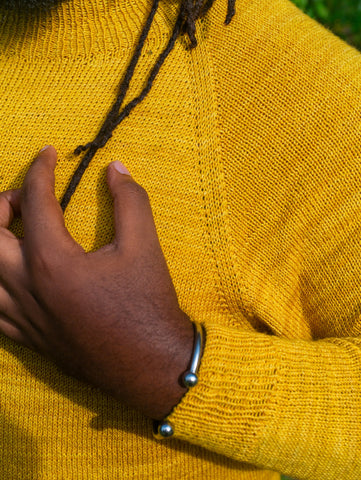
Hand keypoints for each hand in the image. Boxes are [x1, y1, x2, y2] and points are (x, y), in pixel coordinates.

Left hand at [0, 146, 193, 419]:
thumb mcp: (145, 246)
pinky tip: (13, 276)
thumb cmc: (147, 305)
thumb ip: (130, 201)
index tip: (48, 154)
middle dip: (1, 206)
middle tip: (25, 198)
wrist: (152, 365)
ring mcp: (24, 317)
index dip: (40, 170)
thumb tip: (116, 169)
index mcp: (52, 262)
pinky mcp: (28, 338)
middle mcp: (27, 288)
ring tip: (15, 232)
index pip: (35, 203)